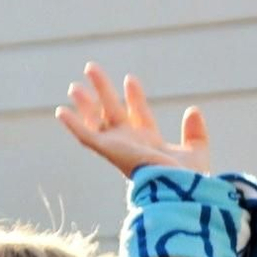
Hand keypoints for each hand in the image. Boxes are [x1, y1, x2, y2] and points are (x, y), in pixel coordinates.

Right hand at [56, 62, 210, 177]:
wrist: (178, 188)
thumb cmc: (189, 179)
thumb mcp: (196, 150)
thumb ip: (195, 131)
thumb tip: (193, 109)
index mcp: (150, 144)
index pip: (139, 116)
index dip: (134, 98)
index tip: (130, 80)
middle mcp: (131, 144)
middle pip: (113, 113)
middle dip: (104, 91)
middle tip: (91, 69)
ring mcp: (118, 147)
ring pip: (97, 121)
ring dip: (86, 103)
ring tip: (74, 86)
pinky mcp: (108, 150)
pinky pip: (86, 136)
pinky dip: (73, 124)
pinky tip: (60, 111)